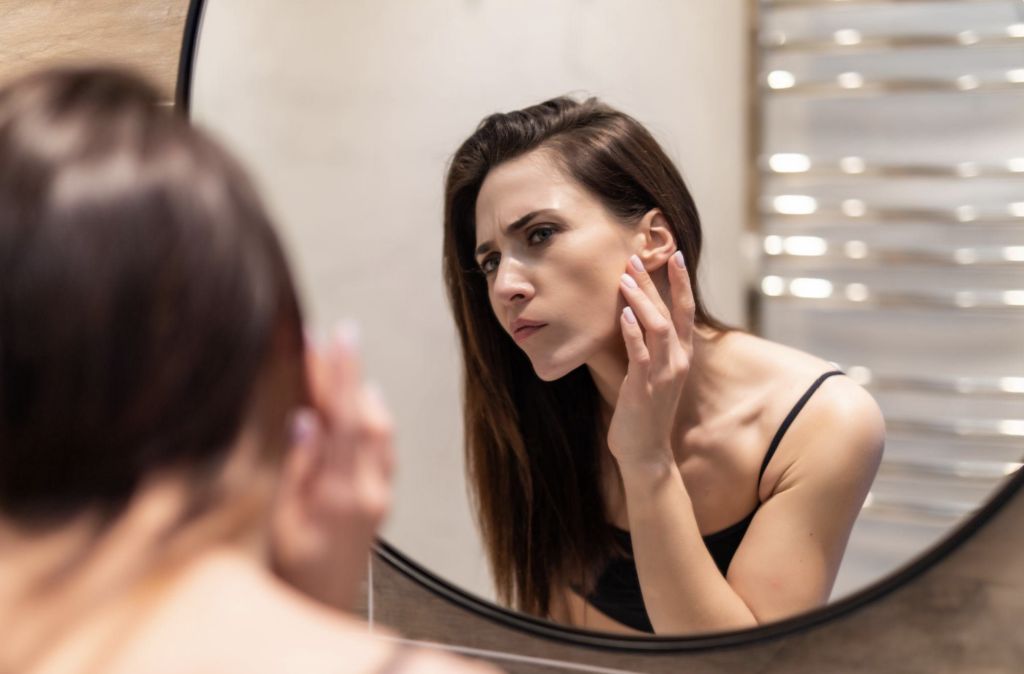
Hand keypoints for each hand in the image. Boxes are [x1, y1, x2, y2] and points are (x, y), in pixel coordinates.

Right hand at [269, 322, 394, 610]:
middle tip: (336, 335)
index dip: (340, 375)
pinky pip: (384, 447)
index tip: (335, 337)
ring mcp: (378, 494)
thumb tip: (306, 419)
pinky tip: (366, 403)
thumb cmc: (294, 572)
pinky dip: (373, 417)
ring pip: (380, 429)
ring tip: (343, 359)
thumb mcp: (282, 523)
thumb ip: (297, 469)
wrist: (324, 606)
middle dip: (350, 371)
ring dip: (362, 391)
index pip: (344, 419)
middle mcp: (368, 490)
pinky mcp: (380, 499)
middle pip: (364, 416)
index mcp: (341, 493)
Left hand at [607, 252, 694, 467]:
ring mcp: (663, 375)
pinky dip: (632, 333)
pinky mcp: (644, 388)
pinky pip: (640, 355)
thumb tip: (632, 314)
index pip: (686, 310)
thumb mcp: (651, 373)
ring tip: (624, 278)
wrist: (645, 453)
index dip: (681, 282)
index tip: (674, 254)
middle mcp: (678, 362)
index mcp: (681, 355)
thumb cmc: (644, 411)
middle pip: (672, 312)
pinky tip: (622, 315)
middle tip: (637, 257)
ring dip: (642, 300)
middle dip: (656, 282)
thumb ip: (647, 345)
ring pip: (658, 328)